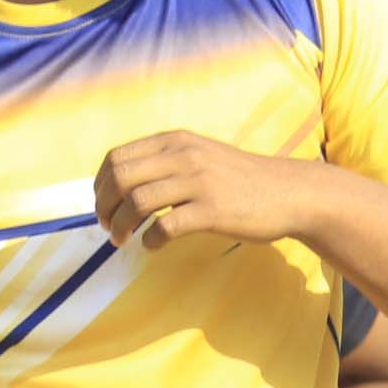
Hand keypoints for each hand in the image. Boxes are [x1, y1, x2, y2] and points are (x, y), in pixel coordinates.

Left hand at [93, 131, 316, 254]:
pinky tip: (153, 245)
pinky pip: (165, 227)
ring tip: (122, 240)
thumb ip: (166, 163)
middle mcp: (183, 156)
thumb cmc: (240, 180)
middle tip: (107, 228)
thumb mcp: (200, 156)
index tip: (102, 207)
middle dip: (104, 207)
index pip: (117, 158)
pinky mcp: (213, 210)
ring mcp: (198, 182)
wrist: (287, 192)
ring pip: (137, 202)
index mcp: (175, 141)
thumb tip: (123, 185)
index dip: (100, 186)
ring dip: (121, 226)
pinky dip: (150, 240)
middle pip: (121, 178)